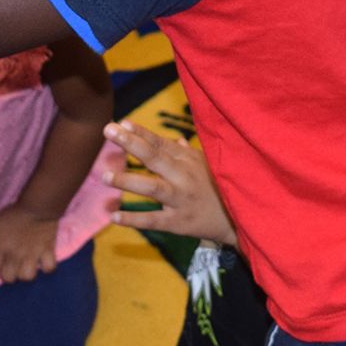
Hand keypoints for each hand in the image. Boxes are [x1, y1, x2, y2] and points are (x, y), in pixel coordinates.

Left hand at [0, 206, 62, 281]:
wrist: (38, 207)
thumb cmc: (14, 213)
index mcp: (1, 247)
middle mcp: (15, 255)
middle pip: (8, 278)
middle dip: (8, 273)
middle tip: (12, 265)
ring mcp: (32, 255)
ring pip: (27, 277)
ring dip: (26, 273)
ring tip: (27, 265)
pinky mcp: (47, 252)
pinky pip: (49, 268)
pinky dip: (46, 267)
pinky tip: (42, 262)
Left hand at [105, 121, 235, 246]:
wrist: (241, 219)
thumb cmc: (220, 187)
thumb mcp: (206, 166)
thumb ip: (185, 153)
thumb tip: (174, 139)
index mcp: (188, 160)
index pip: (160, 143)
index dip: (140, 132)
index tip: (121, 123)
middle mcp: (184, 176)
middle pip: (154, 157)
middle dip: (130, 143)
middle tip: (108, 131)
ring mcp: (181, 199)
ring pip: (151, 187)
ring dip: (127, 180)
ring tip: (104, 176)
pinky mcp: (180, 223)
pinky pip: (154, 220)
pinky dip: (134, 219)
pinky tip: (114, 216)